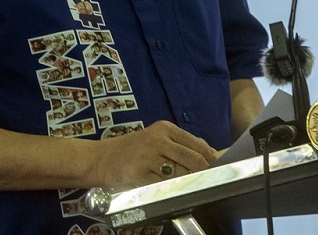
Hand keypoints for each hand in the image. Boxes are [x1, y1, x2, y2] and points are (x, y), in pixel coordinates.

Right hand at [94, 120, 215, 186]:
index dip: (210, 158)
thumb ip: (180, 144)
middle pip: (193, 159)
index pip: (197, 144)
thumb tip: (209, 153)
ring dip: (187, 182)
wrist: (101, 158)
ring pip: (180, 173)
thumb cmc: (132, 149)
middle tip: (206, 180)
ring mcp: (148, 157)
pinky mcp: (139, 174)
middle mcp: (158, 140)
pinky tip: (169, 189)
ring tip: (187, 184)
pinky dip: (170, 189)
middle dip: (202, 172)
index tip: (216, 167)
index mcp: (165, 128)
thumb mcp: (156, 138)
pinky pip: (163, 184)